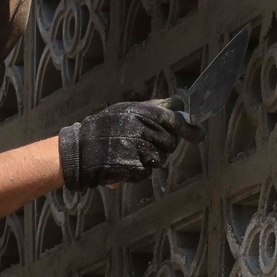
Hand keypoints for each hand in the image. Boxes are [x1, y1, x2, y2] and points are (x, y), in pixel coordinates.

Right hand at [59, 98, 203, 190]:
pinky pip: (145, 172)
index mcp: (140, 112)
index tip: (198, 134)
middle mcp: (141, 128)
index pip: (174, 119)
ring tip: (129, 153)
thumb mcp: (125, 110)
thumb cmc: (102, 129)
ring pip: (159, 159)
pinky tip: (123, 164)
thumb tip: (179, 104)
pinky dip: (137, 172)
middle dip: (163, 146)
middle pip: (170, 142)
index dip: (188, 128)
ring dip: (149, 160)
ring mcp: (137, 147)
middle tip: (146, 145)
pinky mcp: (132, 166)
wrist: (78, 149)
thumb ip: (152, 108)